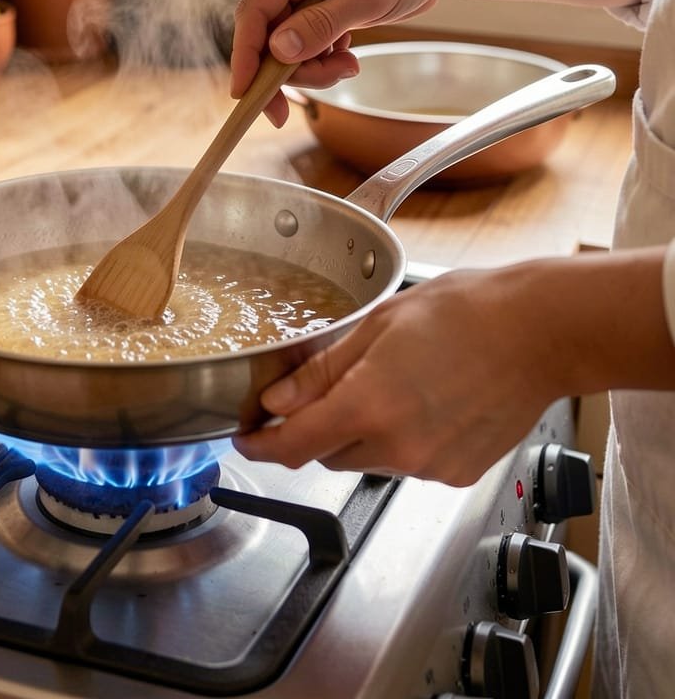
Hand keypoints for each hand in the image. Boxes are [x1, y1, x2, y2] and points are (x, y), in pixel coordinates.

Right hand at [230, 0, 447, 123]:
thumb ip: (322, 24)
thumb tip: (279, 51)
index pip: (254, 8)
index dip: (246, 55)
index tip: (246, 95)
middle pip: (267, 32)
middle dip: (292, 67)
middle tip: (330, 80)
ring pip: (284, 43)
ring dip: (312, 66)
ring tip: (349, 67)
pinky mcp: (312, 1)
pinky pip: (302, 41)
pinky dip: (321, 58)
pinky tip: (348, 56)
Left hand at [233, 263, 571, 485]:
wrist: (538, 332)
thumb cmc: (465, 313)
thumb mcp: (377, 326)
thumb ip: (322, 371)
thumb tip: (276, 401)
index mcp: (368, 405)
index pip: (292, 445)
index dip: (260, 445)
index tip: (247, 437)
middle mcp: (397, 446)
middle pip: (327, 452)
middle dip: (316, 425)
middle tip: (329, 387)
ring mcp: (429, 466)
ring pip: (365, 459)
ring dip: (359, 432)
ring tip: (390, 383)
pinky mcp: (456, 473)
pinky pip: (405, 463)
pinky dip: (398, 440)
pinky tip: (421, 401)